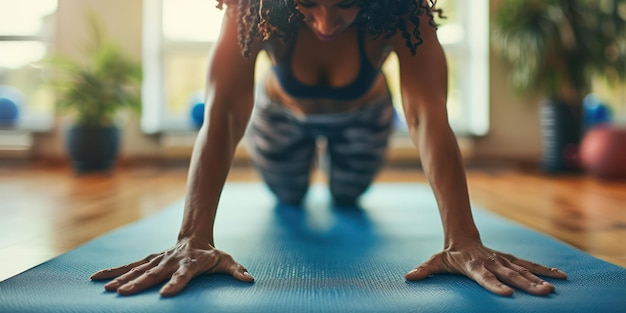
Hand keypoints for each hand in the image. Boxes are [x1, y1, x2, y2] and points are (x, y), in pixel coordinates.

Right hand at [90, 238, 253, 295]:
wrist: (194, 237)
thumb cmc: (210, 255)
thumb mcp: (226, 261)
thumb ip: (236, 270)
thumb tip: (249, 279)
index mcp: (189, 264)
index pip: (183, 275)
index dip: (176, 283)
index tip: (167, 294)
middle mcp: (170, 262)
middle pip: (154, 273)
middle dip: (139, 283)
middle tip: (124, 293)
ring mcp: (157, 260)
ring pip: (137, 269)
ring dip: (121, 279)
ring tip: (106, 290)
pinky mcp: (148, 260)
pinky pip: (129, 266)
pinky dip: (113, 272)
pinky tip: (97, 280)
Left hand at [405, 242, 567, 295]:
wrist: (462, 237)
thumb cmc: (449, 255)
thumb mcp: (435, 262)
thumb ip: (424, 270)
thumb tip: (408, 276)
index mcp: (473, 266)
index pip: (484, 277)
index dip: (495, 285)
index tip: (507, 294)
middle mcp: (491, 262)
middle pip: (509, 275)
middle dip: (526, 284)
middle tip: (543, 293)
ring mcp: (502, 260)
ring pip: (522, 270)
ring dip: (538, 279)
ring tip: (554, 288)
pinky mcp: (510, 260)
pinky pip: (529, 265)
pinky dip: (545, 270)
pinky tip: (561, 276)